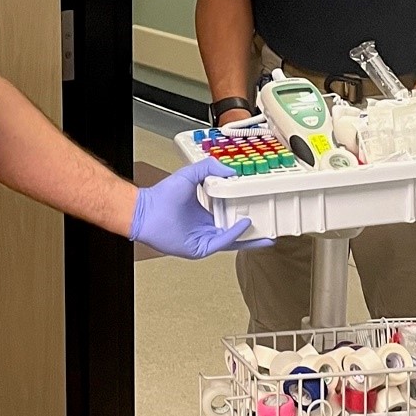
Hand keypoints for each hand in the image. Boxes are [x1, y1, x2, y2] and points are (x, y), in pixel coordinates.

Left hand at [129, 157, 272, 258]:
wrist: (145, 210)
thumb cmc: (161, 196)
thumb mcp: (190, 174)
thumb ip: (209, 167)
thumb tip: (230, 170)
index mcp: (205, 213)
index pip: (230, 214)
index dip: (245, 211)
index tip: (258, 205)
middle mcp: (206, 227)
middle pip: (236, 231)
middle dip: (253, 230)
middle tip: (270, 224)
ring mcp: (204, 239)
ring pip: (232, 241)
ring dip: (249, 237)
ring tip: (266, 232)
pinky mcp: (199, 248)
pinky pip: (221, 243)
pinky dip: (233, 235)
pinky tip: (243, 227)